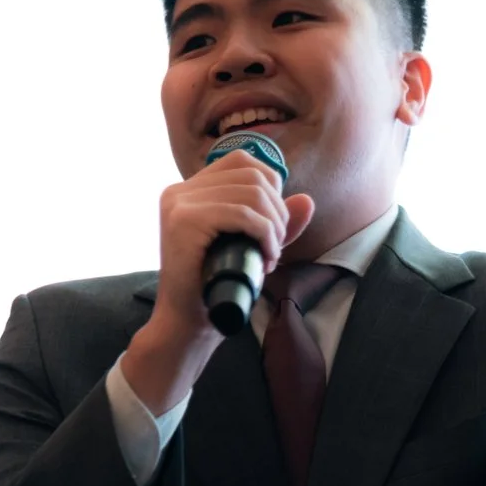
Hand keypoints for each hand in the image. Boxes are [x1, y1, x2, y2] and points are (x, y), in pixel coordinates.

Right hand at [124, 152, 316, 410]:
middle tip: (275, 246)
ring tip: (271, 255)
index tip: (272, 226)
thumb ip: (274, 223)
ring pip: (251, 193)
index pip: (242, 161)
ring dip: (274, 225)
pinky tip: (267, 257)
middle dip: (277, 210)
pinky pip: (242, 213)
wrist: (186, 324)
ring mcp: (179, 204)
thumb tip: (307, 199)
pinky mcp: (184, 221)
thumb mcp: (250, 247)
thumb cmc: (214, 287)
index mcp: (188, 191)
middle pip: (251, 175)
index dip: (271, 186)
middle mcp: (179, 192)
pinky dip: (265, 234)